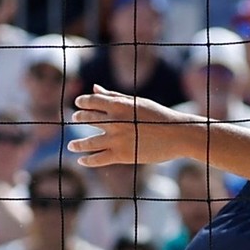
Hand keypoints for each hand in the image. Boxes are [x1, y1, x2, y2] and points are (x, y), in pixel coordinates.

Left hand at [70, 86, 196, 166]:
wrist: (178, 134)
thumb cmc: (158, 116)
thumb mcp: (137, 102)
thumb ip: (114, 96)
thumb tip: (94, 88)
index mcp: (120, 105)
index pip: (93, 100)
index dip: (83, 102)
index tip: (78, 103)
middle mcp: (115, 121)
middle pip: (88, 119)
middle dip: (79, 118)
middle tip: (75, 119)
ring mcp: (117, 139)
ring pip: (89, 142)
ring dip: (77, 145)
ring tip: (72, 146)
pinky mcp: (121, 155)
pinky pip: (98, 159)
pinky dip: (87, 160)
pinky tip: (82, 160)